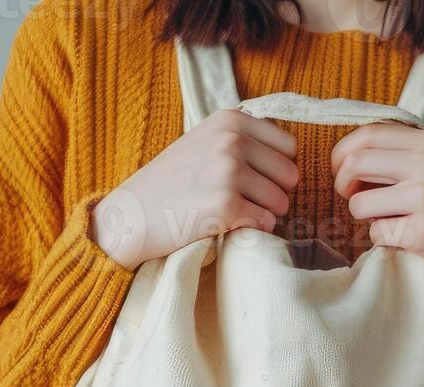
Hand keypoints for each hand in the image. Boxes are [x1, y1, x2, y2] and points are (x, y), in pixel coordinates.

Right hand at [93, 110, 298, 269]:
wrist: (131, 214)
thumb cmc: (170, 183)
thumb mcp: (204, 141)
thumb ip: (242, 140)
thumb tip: (291, 155)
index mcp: (230, 120)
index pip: (289, 146)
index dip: (276, 168)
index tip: (253, 179)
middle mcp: (231, 140)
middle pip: (290, 174)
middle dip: (274, 193)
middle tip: (244, 201)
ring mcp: (229, 172)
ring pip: (281, 201)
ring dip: (264, 214)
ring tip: (232, 213)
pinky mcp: (227, 205)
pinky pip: (266, 223)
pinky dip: (253, 230)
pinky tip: (227, 225)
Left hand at [332, 124, 423, 283]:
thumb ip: (404, 155)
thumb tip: (350, 155)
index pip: (368, 134)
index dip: (342, 153)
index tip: (341, 170)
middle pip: (354, 163)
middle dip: (342, 185)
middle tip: (352, 198)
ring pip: (359, 203)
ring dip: (365, 218)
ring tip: (389, 221)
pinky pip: (377, 234)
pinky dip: (385, 240)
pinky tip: (409, 239)